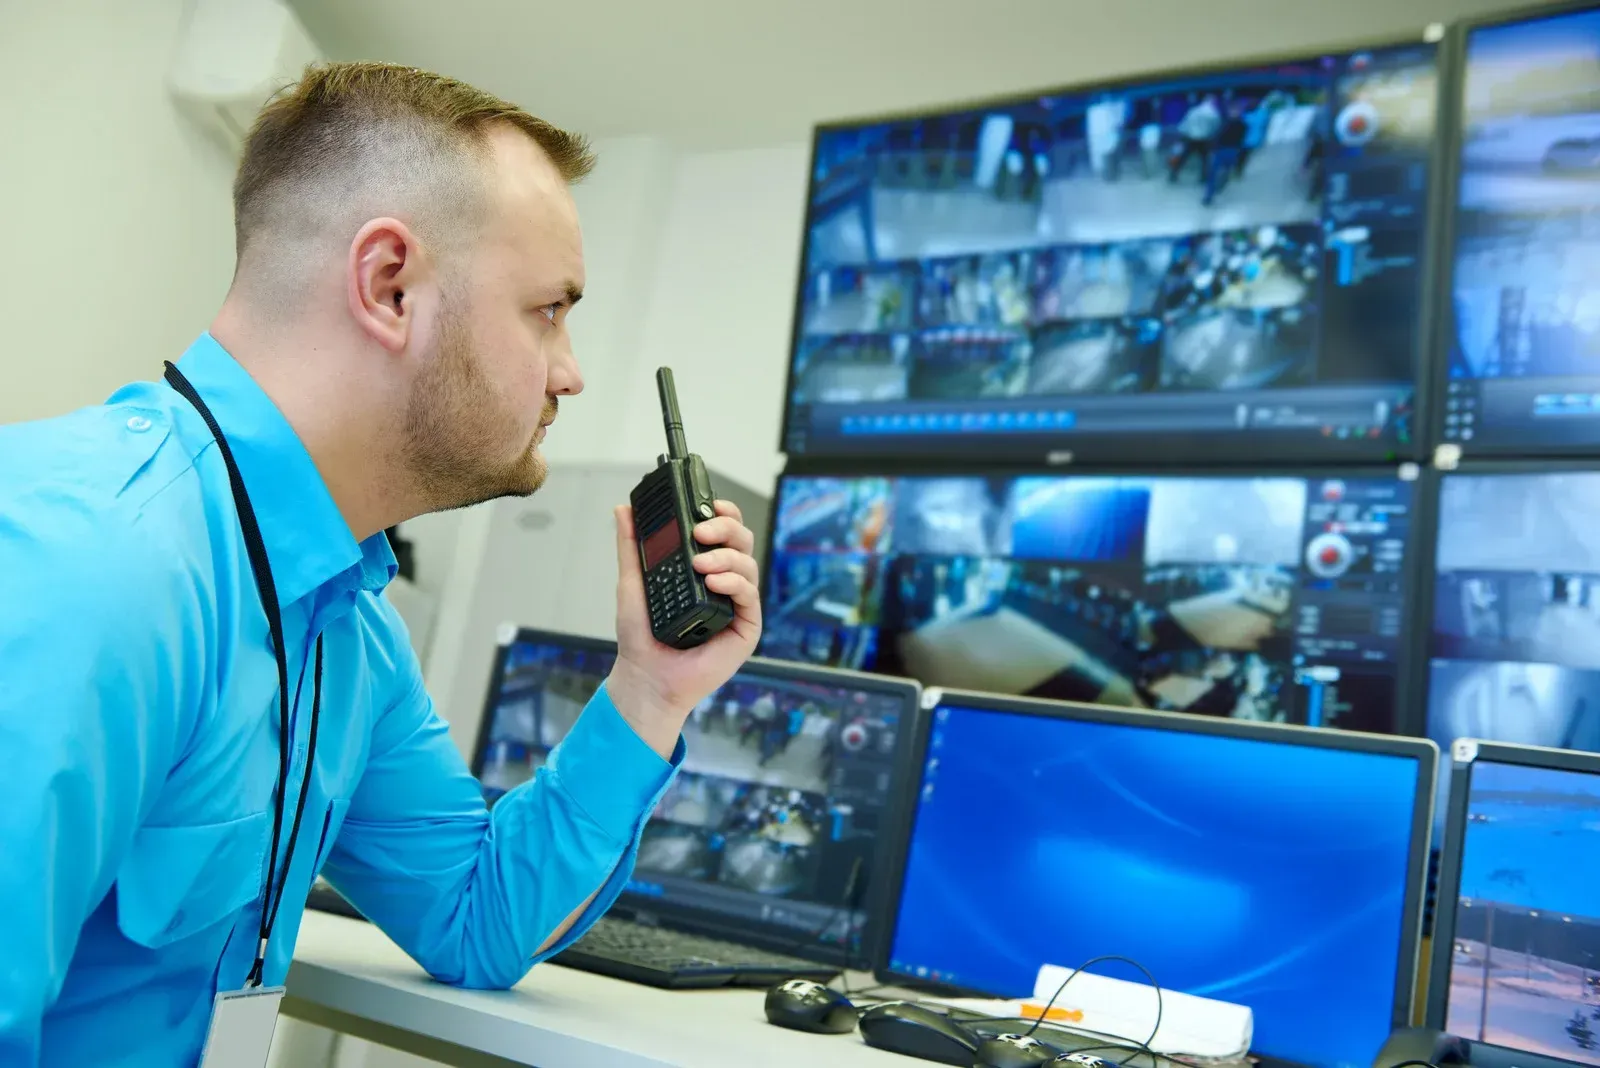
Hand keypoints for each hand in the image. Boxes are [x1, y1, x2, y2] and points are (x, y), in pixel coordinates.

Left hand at [606, 500, 761, 757]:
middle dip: (725, 528)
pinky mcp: (746, 626)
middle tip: (700, 532)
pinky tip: (713, 583)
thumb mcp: (632, 582)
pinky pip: (750, 594)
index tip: (708, 505)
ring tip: (700, 565)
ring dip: (725, 557)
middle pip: (741, 540)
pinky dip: (733, 583)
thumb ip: (631, 545)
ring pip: (748, 563)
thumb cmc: (642, 636)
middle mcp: (724, 582)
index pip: (722, 531)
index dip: (722, 513)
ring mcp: (737, 603)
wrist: (646, 677)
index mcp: (703, 567)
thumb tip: (623, 509)